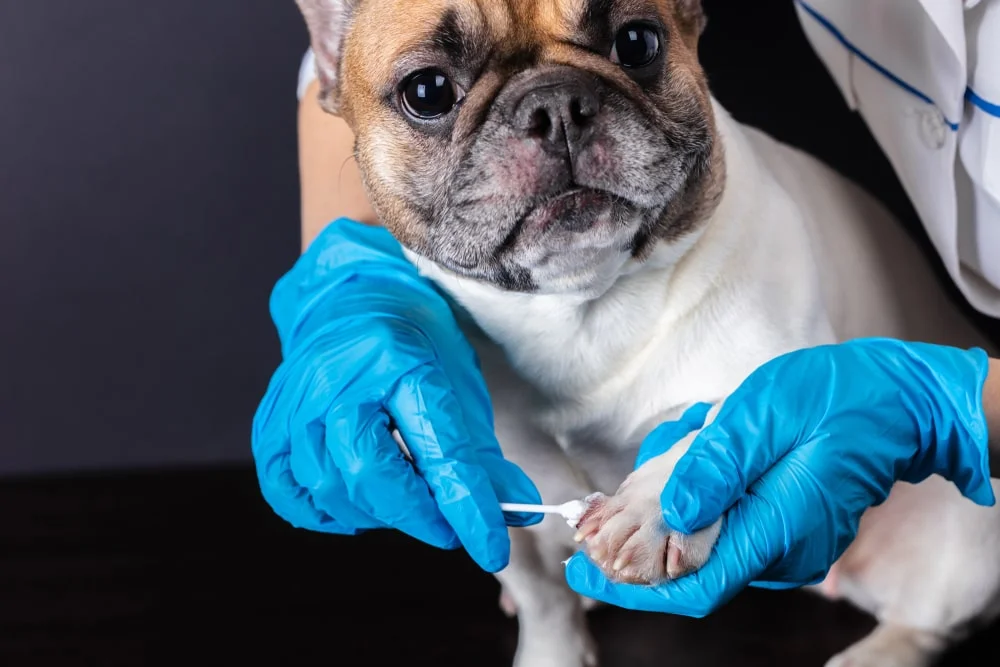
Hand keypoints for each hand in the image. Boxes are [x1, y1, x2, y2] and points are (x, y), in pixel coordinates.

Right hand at [252, 218, 541, 572]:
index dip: (467, 506)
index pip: (438, 449)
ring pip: (329, 489)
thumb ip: (481, 452)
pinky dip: (324, 513)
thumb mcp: (457, 382)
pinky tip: (354, 504)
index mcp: (397, 360)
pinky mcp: (271, 423)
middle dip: (418, 516)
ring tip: (405, 502)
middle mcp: (336, 380)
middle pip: (371, 476)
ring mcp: (295, 402)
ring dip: (376, 515)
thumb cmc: (410, 338)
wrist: (349, 299)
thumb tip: (513, 508)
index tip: (489, 546)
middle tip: (446, 524)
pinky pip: (287, 492)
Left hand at [566, 338, 994, 614]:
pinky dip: (705, 485)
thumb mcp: (766, 414)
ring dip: (681, 487)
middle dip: (649, 514)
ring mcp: (788, 541)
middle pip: (689, 556)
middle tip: (641, 462)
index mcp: (776, 528)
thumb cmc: (837, 398)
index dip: (631, 587)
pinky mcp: (787, 524)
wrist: (898, 399)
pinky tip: (716, 434)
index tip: (582, 572)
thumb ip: (718, 465)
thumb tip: (670, 511)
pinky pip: (729, 518)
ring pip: (706, 531)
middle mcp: (782, 550)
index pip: (693, 583)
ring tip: (702, 425)